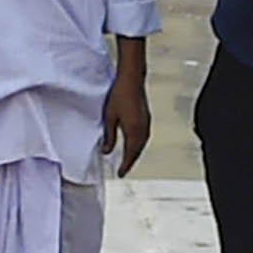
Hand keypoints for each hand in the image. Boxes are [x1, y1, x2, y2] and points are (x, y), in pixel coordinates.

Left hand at [103, 57, 150, 176]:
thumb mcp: (109, 118)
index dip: (125, 165)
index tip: (120, 174)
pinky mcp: (146, 117)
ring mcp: (147, 123)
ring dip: (135, 153)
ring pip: (142, 144)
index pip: (130, 154)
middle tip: (123, 170)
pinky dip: (138, 144)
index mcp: (134, 131)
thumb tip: (106, 152)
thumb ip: (109, 136)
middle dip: (131, 161)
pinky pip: (144, 136)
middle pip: (138, 151)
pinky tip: (134, 144)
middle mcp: (143, 129)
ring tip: (128, 160)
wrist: (132, 78)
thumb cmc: (119, 95)